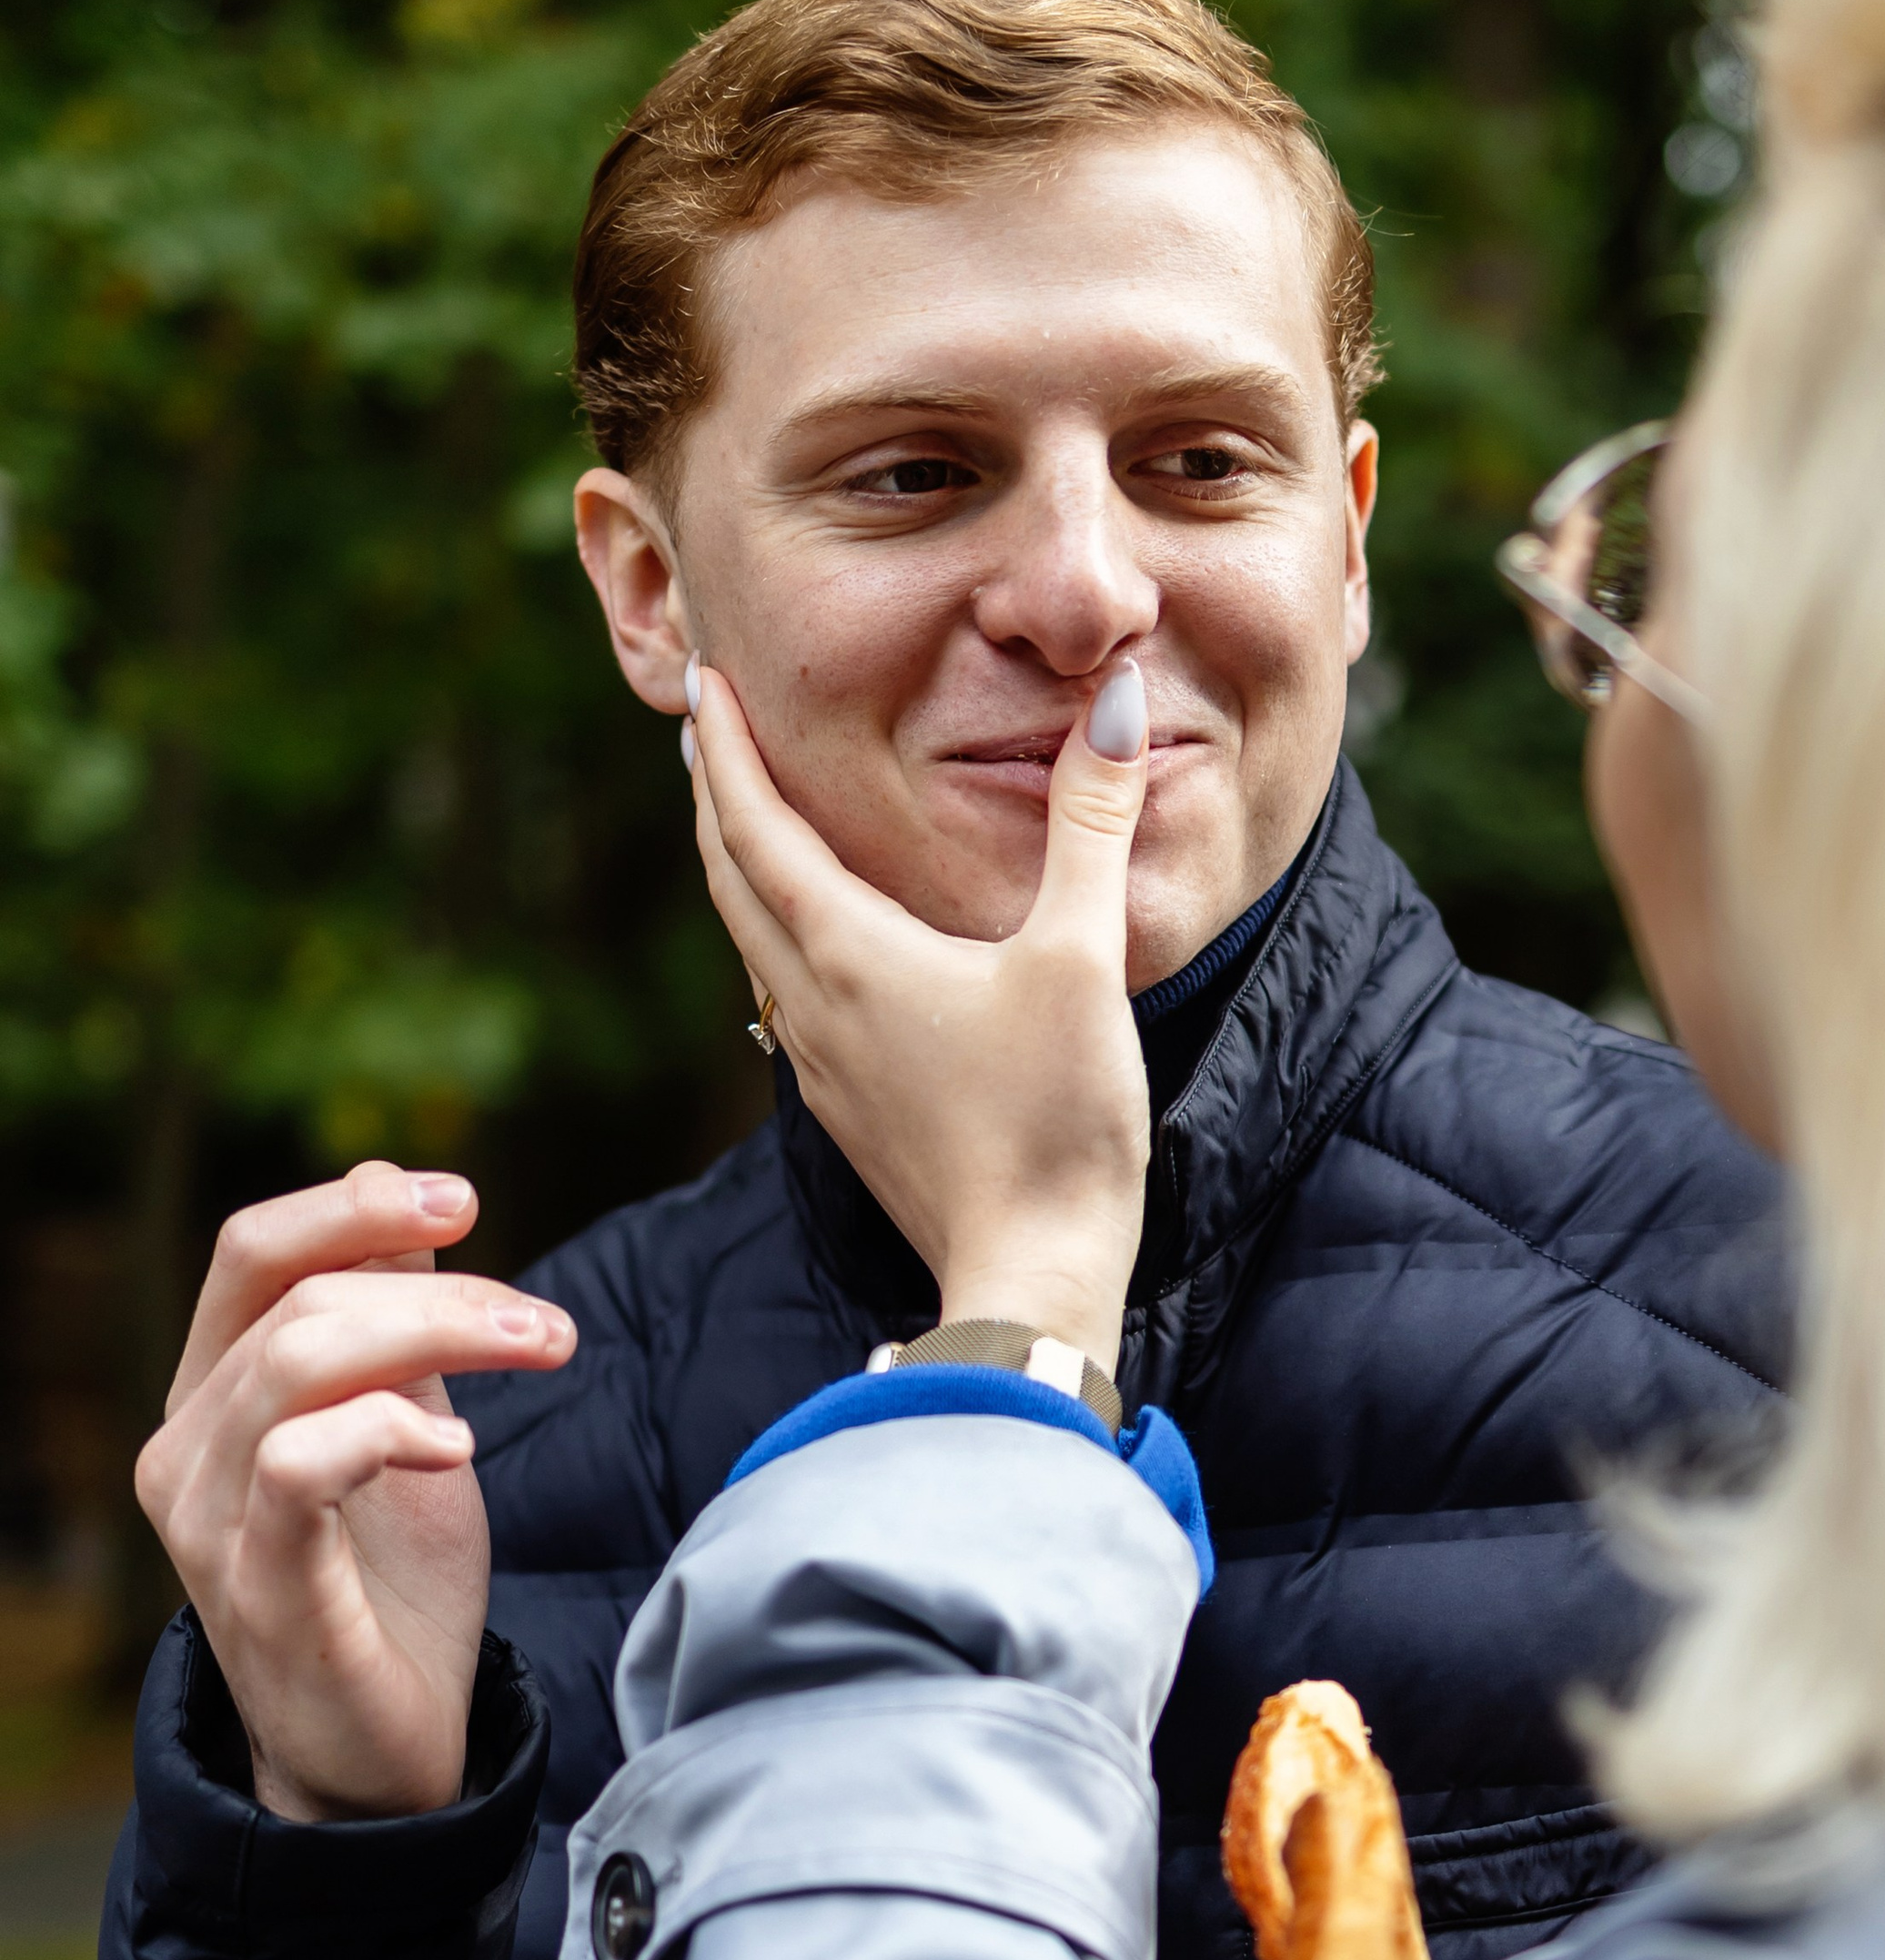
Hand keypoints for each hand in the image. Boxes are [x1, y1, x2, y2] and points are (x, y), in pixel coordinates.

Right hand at [134, 1163, 576, 1822]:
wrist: (384, 1757)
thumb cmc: (392, 1589)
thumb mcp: (406, 1430)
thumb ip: (397, 1330)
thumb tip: (408, 1198)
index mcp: (215, 1398)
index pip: (252, 1253)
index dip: (353, 1206)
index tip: (463, 1198)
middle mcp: (187, 1451)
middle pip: (294, 1300)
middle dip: (437, 1287)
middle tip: (547, 1327)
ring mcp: (209, 1524)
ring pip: (295, 1362)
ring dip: (437, 1337)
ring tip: (539, 1358)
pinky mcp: (258, 1589)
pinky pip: (297, 1465)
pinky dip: (387, 1430)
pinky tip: (456, 1450)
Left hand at [686, 663, 1151, 1377]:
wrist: (1030, 1273)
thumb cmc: (1053, 1119)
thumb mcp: (1079, 957)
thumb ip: (1088, 823)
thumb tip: (1107, 702)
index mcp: (847, 953)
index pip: (756, 826)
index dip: (725, 750)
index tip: (704, 686)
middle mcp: (814, 1005)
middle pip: (731, 881)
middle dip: (713, 798)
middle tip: (704, 733)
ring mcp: (826, 1066)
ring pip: (752, 944)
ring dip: (740, 870)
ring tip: (747, 821)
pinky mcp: (852, 1112)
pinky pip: (788, 999)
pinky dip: (777, 937)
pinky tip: (815, 945)